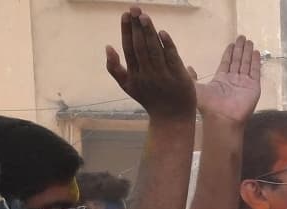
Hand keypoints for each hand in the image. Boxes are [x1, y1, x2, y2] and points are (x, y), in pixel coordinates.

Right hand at [106, 6, 196, 122]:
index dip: (127, 31)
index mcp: (134, 76)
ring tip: (144, 16)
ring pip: (154, 50)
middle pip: (140, 47)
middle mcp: (147, 75)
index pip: (128, 49)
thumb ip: (115, 68)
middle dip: (136, 26)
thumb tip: (107, 47)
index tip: (126, 15)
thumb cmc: (150, 100)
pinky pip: (172, 58)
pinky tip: (162, 31)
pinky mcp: (179, 78)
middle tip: (134, 8)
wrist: (172, 119)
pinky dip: (166, 45)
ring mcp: (163, 77)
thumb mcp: (128, 87)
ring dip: (149, 31)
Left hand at [195, 35, 261, 125]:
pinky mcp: (253, 87)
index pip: (226, 62)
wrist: (222, 119)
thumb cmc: (209, 106)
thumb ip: (192, 77)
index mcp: (221, 80)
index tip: (231, 43)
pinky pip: (255, 72)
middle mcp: (233, 80)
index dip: (229, 53)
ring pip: (246, 64)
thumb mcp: (195, 88)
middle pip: (237, 61)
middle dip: (240, 49)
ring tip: (249, 41)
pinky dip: (256, 62)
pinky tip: (256, 52)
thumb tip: (188, 66)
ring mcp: (244, 83)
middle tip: (242, 37)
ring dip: (248, 52)